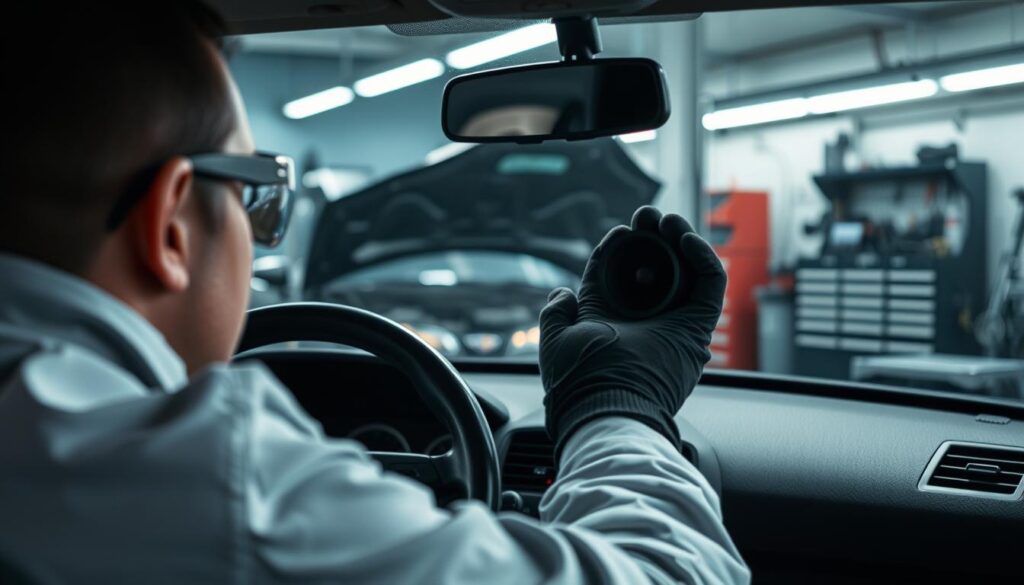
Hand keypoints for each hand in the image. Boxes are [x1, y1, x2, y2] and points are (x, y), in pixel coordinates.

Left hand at [539, 206, 726, 456]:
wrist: (604, 407)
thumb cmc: (577, 382)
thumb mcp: (555, 341)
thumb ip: (555, 315)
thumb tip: (561, 293)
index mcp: (613, 326)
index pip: (621, 279)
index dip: (620, 251)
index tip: (619, 232)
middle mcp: (646, 325)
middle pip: (657, 272)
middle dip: (653, 239)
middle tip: (647, 215)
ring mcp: (673, 326)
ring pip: (686, 274)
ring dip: (680, 240)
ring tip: (666, 219)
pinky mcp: (696, 328)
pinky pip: (709, 286)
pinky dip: (703, 258)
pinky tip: (684, 238)